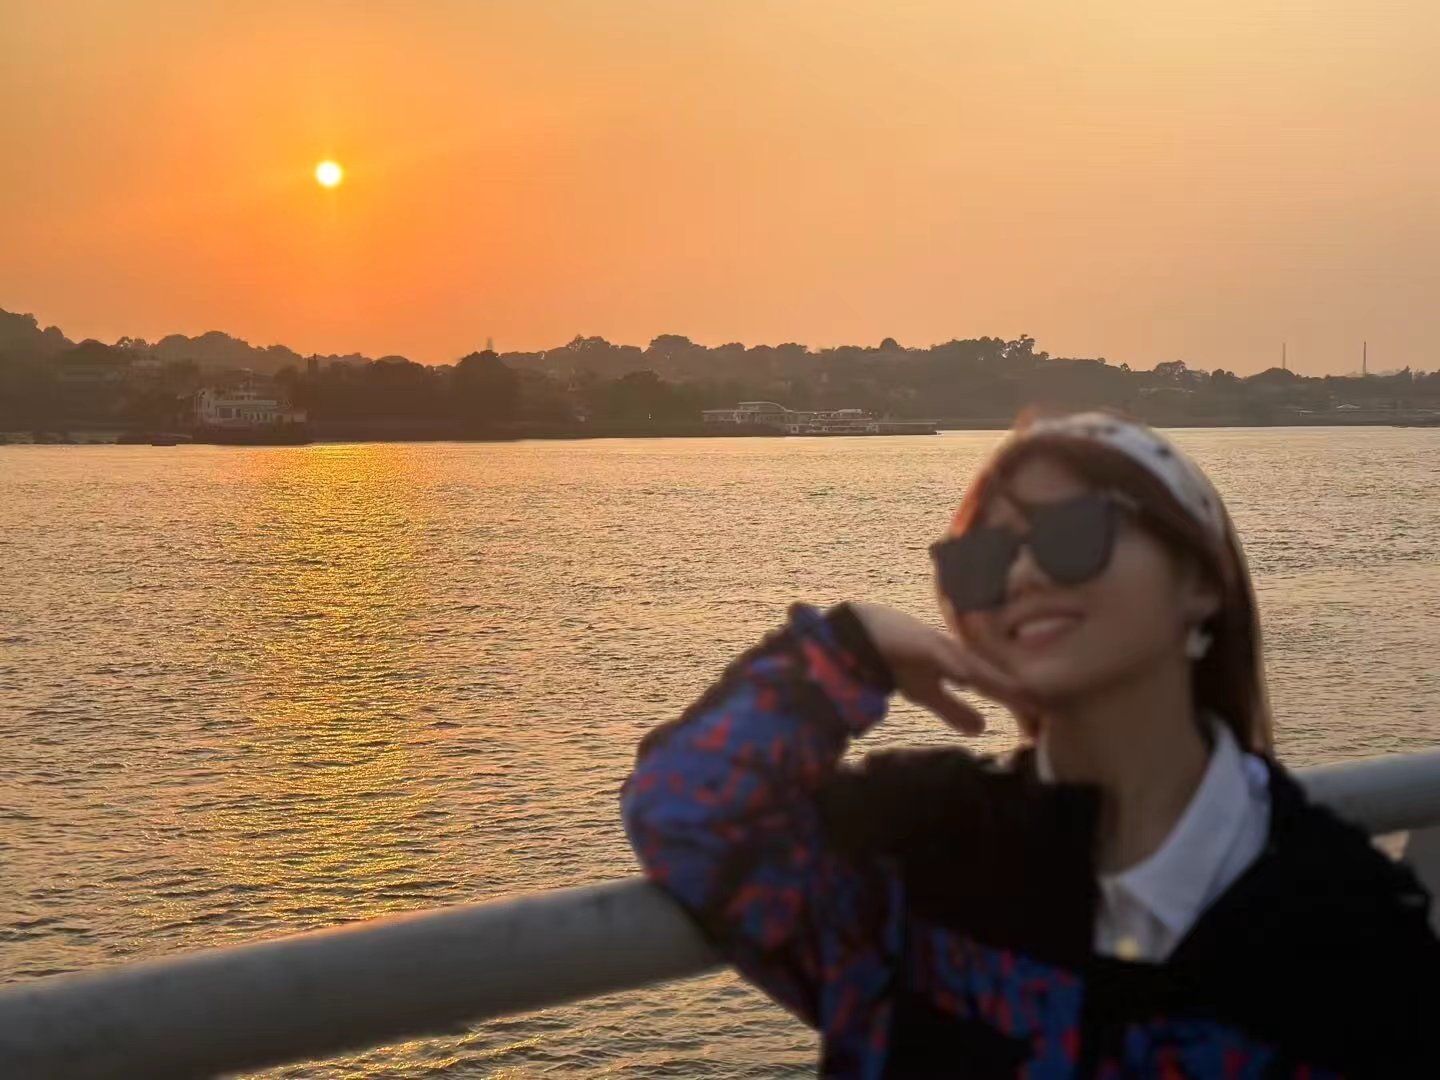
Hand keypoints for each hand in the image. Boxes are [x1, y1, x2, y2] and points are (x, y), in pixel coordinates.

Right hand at [850, 602, 1035, 734]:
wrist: (862, 631)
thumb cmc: (899, 657)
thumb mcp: (927, 692)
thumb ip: (953, 708)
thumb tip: (981, 730)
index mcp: (964, 664)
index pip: (996, 686)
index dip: (1017, 704)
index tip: (1040, 726)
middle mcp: (958, 652)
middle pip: (993, 676)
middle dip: (1016, 695)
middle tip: (1041, 716)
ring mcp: (940, 645)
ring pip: (973, 665)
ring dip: (994, 680)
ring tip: (1020, 696)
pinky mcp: (919, 642)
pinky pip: (938, 654)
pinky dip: (953, 664)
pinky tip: (966, 675)